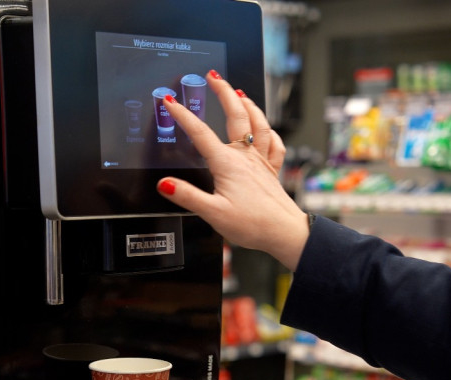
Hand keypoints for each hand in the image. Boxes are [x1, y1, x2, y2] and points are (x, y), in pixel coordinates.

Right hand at [156, 70, 308, 270]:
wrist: (284, 232)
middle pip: (236, 115)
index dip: (183, 115)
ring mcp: (261, 161)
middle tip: (214, 76)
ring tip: (240, 92)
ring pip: (258, 124)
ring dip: (249, 105)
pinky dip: (270, 132)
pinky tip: (267, 128)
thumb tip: (165, 184)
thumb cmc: (252, 224)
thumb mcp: (213, 213)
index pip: (200, 133)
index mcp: (228, 164)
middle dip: (223, 92)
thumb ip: (188, 196)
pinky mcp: (271, 170)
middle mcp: (246, 157)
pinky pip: (274, 144)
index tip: (171, 101)